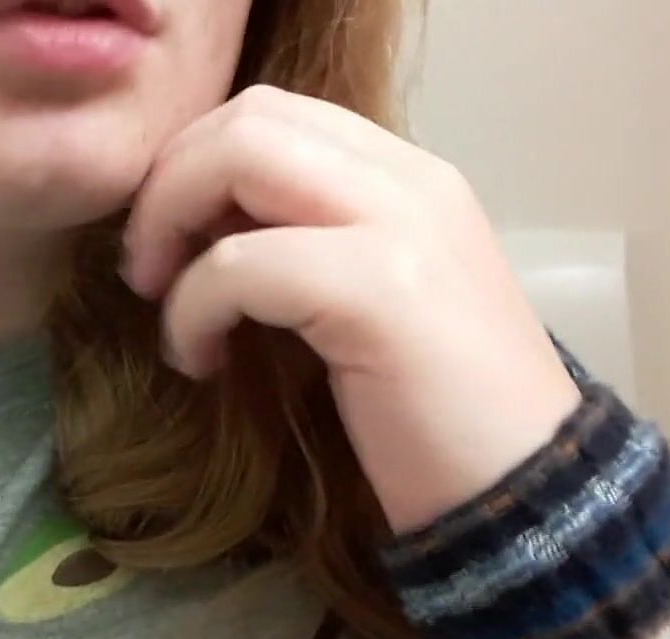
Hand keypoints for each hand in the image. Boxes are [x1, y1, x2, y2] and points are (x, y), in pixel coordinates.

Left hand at [121, 85, 581, 533]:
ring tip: (164, 305)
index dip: (194, 165)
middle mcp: (411, 181)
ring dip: (169, 228)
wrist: (523, 495)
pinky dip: (191, 310)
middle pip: (248, 118)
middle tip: (146, 267)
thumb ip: (308, 239)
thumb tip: (198, 223)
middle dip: (168, 185)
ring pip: (241, 158)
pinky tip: (200, 361)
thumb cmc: (433, 412)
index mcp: (408, 178)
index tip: (168, 240)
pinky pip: (239, 264)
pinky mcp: (379, 290)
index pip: (273, 113)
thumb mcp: (370, 296)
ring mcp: (402, 226)